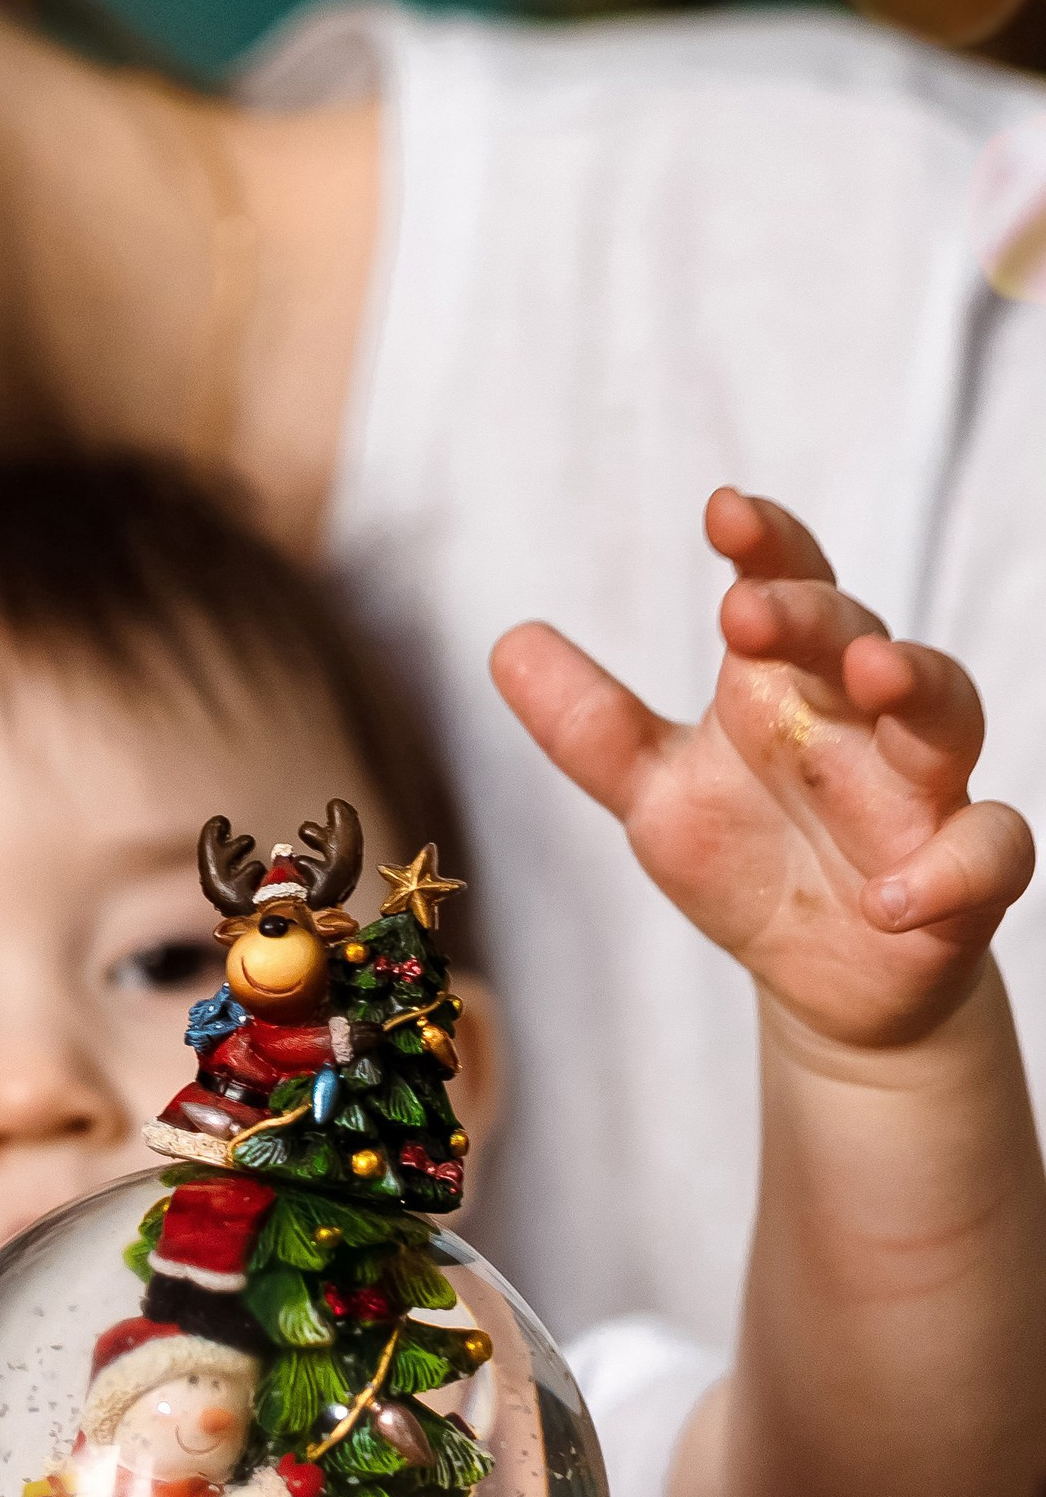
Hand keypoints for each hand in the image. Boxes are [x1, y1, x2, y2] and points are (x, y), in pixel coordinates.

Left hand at [491, 486, 1032, 1052]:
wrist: (826, 984)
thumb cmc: (752, 863)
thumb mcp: (655, 796)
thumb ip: (590, 727)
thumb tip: (507, 642)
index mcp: (789, 686)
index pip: (788, 586)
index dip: (766, 545)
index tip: (723, 512)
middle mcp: (863, 722)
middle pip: (859, 636)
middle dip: (814, 612)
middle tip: (749, 608)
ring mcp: (922, 795)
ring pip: (947, 715)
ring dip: (918, 685)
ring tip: (871, 672)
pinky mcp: (965, 879)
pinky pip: (990, 854)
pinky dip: (952, 870)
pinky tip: (892, 897)